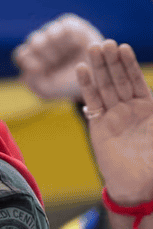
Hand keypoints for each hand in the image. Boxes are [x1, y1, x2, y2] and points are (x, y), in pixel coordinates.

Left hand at [13, 13, 103, 99]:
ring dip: (57, 44)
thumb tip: (29, 68)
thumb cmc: (67, 85)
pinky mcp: (72, 26)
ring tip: (66, 55)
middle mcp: (42, 44)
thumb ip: (33, 82)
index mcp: (32, 58)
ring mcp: (56, 33)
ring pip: (49, 31)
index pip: (22, 54)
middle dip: (43, 52)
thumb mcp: (48, 90)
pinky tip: (76, 45)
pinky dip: (69, 36)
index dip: (29, 61)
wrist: (94, 78)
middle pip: (34, 40)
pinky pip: (65, 24)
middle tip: (54, 61)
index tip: (39, 69)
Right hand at [77, 40, 152, 204]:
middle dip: (112, 62)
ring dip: (99, 68)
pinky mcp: (99, 126)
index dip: (129, 65)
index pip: (136, 81)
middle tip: (104, 43)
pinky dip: (87, 86)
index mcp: (149, 108)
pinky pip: (92, 103)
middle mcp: (130, 109)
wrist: (139, 186)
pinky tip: (82, 70)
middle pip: (119, 80)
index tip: (123, 47)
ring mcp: (113, 116)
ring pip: (105, 87)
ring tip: (93, 49)